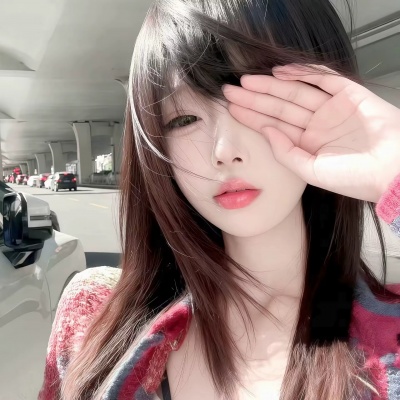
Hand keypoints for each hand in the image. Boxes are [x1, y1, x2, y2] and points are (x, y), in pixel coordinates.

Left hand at [223, 64, 399, 202]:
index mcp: (308, 144)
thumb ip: (286, 153)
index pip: (274, 126)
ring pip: (296, 92)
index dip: (253, 117)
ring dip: (271, 86)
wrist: (391, 172)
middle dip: (255, 99)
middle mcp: (317, 125)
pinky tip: (279, 73)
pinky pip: (323, 79)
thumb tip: (266, 132)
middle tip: (230, 91)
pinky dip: (303, 74)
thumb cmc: (355, 178)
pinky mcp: (349, 95)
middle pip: (280, 107)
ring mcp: (332, 109)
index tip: (232, 110)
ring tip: (247, 82)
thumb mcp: (311, 171)